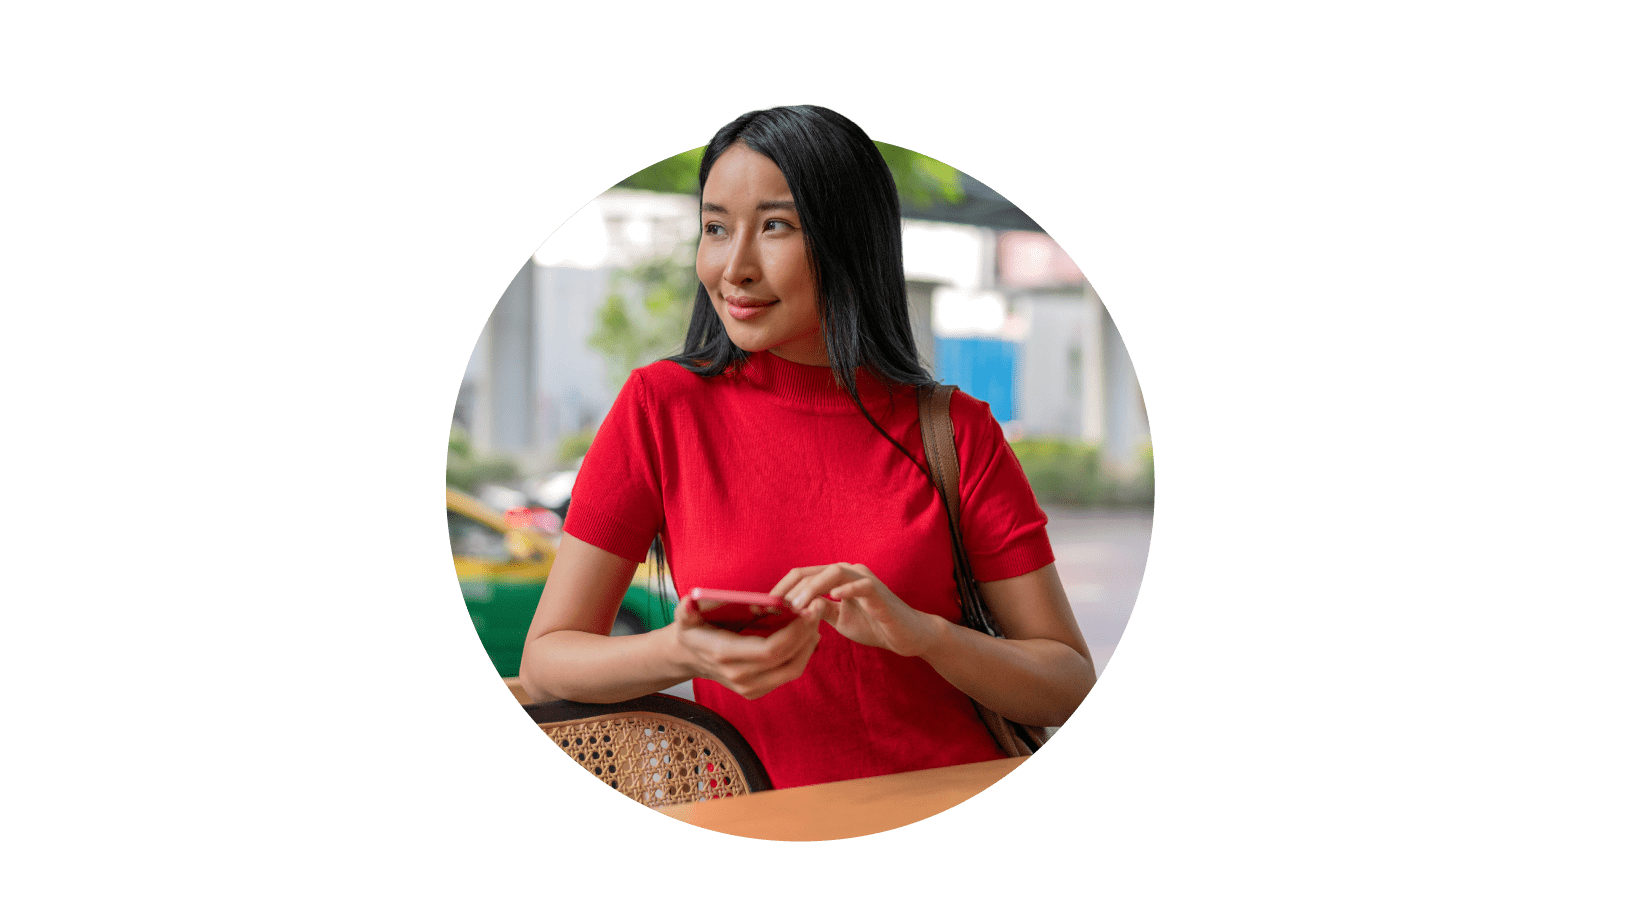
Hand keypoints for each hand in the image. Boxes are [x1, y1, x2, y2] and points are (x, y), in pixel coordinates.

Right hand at [668, 594, 821, 699]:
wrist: (688, 656)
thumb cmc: (693, 627)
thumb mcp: (686, 614)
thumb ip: (688, 608)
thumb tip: (692, 600)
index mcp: (724, 655)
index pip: (770, 650)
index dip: (794, 631)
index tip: (808, 608)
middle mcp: (739, 676)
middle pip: (787, 659)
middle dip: (807, 632)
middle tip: (818, 606)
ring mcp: (749, 687)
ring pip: (793, 669)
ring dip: (809, 643)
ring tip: (815, 618)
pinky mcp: (757, 690)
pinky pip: (789, 673)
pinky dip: (803, 653)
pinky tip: (806, 633)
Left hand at [772, 564, 944, 657]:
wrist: (908, 635)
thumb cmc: (874, 624)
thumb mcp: (839, 620)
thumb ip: (819, 612)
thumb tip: (792, 612)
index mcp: (836, 577)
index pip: (802, 575)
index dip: (781, 589)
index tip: (763, 607)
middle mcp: (848, 571)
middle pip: (811, 571)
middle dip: (790, 589)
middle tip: (774, 608)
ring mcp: (864, 579)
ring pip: (832, 572)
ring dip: (811, 588)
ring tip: (797, 606)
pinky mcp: (879, 592)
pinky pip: (861, 585)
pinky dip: (846, 590)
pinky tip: (832, 598)